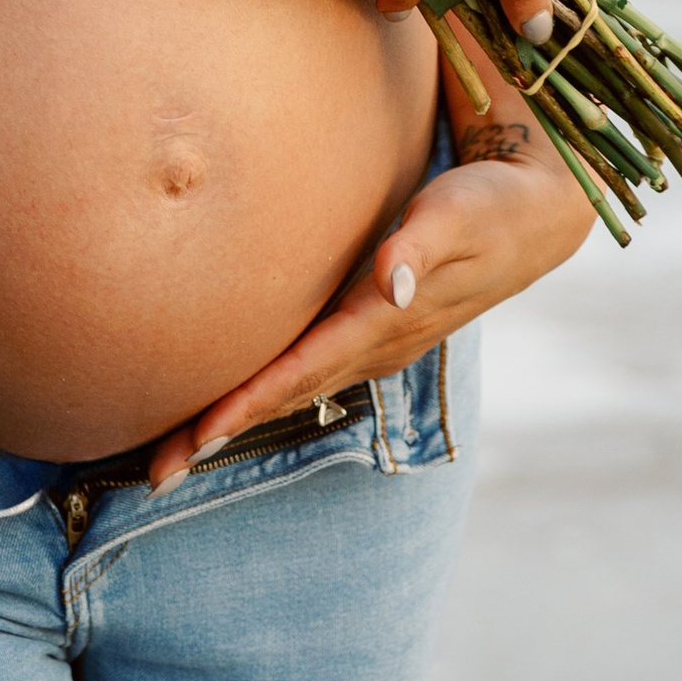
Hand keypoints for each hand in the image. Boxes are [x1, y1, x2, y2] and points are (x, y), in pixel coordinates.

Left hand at [144, 129, 589, 491]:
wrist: (532, 216)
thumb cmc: (487, 205)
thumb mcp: (459, 215)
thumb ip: (421, 245)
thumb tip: (389, 281)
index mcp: (383, 323)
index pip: (302, 370)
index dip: (247, 403)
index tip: (196, 436)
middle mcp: (371, 346)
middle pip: (280, 397)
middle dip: (216, 434)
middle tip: (149, 475)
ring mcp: (367, 344)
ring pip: (285, 390)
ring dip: (227, 422)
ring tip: (165, 456)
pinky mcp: (363, 329)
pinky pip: (298, 370)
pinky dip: (254, 393)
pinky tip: (218, 403)